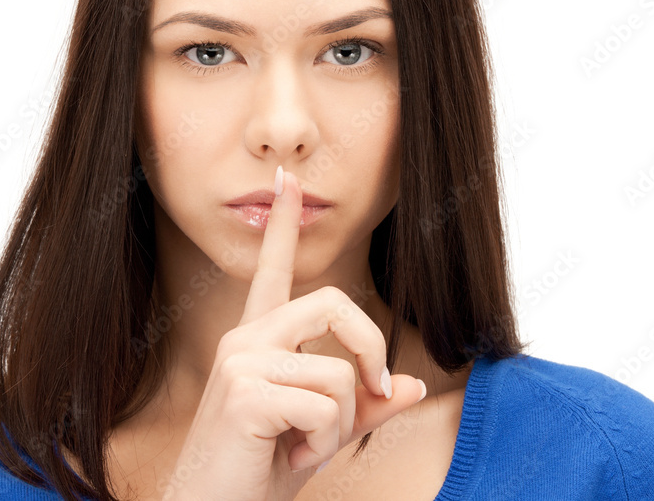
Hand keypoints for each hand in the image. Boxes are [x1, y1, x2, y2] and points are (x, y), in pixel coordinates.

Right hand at [164, 166, 426, 500]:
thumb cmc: (257, 471)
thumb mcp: (320, 433)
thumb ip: (364, 407)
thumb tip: (411, 384)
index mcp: (258, 341)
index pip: (274, 272)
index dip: (285, 226)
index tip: (288, 181)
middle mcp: (245, 339)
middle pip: (333, 304)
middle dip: (370, 347)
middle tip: (376, 390)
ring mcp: (241, 362)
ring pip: (339, 374)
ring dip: (340, 426)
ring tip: (303, 447)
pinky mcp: (245, 393)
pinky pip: (327, 406)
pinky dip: (325, 444)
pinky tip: (290, 457)